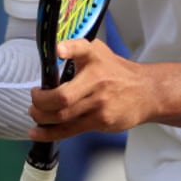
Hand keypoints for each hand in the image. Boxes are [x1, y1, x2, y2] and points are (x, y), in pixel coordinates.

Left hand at [28, 37, 145, 140]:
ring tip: (35, 113)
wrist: (146, 92)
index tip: (57, 51)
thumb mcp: (98, 52)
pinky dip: (50, 133)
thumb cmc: (116, 72)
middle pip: (62, 96)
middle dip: (40, 101)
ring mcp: (99, 103)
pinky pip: (70, 129)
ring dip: (41, 117)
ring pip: (62, 115)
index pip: (80, 48)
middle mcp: (96, 79)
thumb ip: (76, 51)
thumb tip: (48, 56)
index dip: (68, 49)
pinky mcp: (100, 120)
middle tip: (34, 98)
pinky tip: (37, 132)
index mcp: (94, 57)